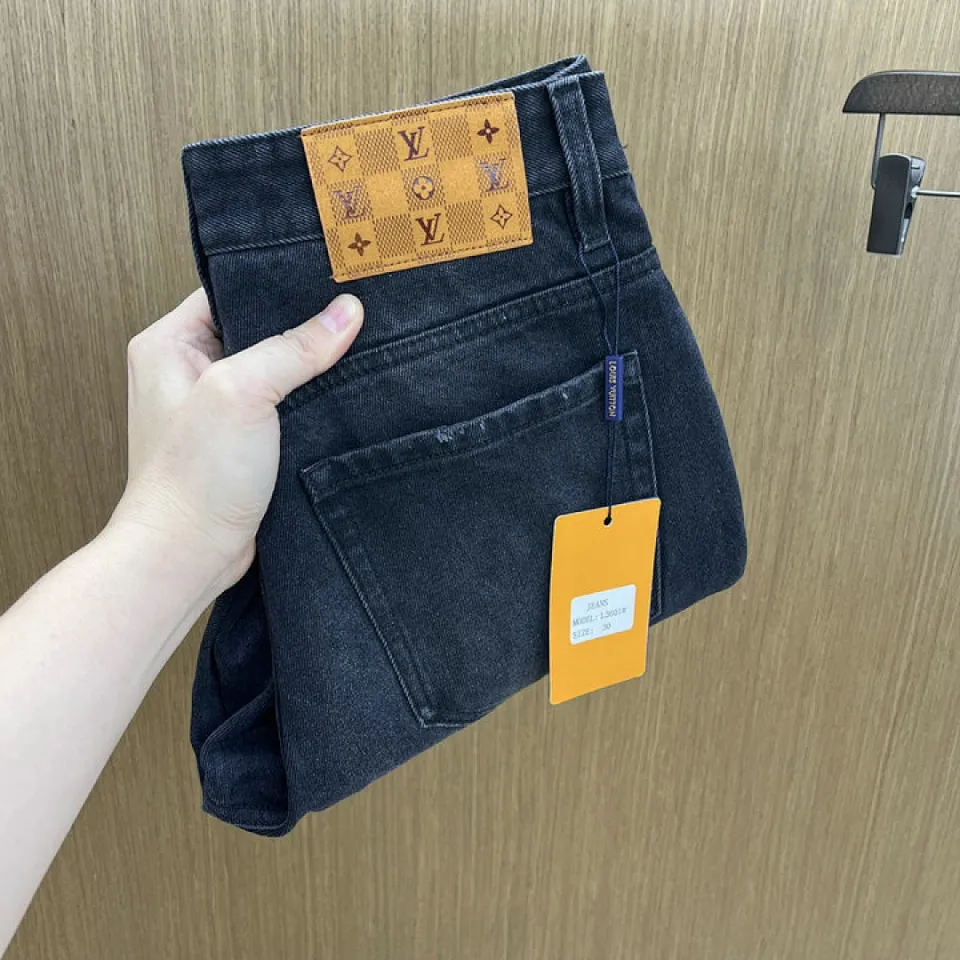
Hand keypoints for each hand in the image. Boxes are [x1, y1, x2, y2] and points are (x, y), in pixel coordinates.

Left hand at [109, 288, 362, 600]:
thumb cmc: (193, 477)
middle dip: (302, 327)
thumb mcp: (242, 393)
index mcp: (169, 343)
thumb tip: (346, 312)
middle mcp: (188, 370)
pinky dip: (307, 402)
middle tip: (353, 313)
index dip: (279, 284)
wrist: (189, 555)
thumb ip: (295, 347)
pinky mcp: (241, 441)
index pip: (230, 290)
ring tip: (356, 350)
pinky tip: (340, 396)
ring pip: (273, 369)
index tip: (328, 278)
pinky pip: (280, 406)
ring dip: (308, 369)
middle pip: (256, 329)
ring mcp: (215, 408)